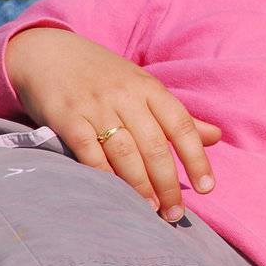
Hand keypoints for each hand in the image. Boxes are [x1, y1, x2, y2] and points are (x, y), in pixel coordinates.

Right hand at [5, 27, 220, 220]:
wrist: (49, 52)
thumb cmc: (104, 76)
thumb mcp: (143, 87)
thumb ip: (176, 116)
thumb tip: (216, 137)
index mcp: (150, 89)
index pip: (182, 126)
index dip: (196, 158)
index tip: (206, 188)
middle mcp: (127, 97)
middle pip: (155, 145)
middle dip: (168, 182)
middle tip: (175, 212)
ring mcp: (96, 107)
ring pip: (125, 151)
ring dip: (140, 185)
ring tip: (151, 210)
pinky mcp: (67, 118)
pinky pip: (88, 151)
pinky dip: (104, 175)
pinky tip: (114, 195)